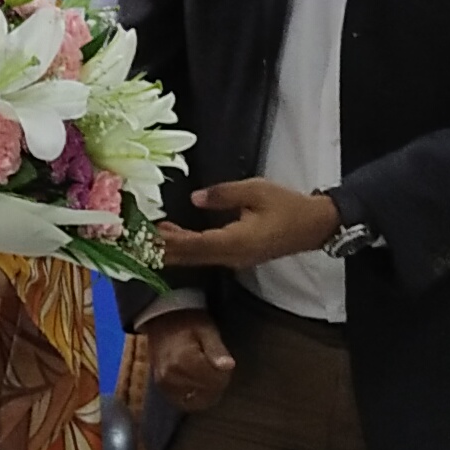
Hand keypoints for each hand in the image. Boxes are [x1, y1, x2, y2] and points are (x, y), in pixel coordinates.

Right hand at [147, 308, 235, 412]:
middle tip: (217, 370)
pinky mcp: (160, 386)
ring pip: (194, 402)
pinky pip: (181, 401)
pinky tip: (197, 384)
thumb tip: (229, 366)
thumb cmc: (188, 322)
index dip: (224, 376)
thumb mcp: (208, 331)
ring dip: (205, 393)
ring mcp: (163, 383)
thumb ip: (217, 350)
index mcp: (183, 360)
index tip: (225, 365)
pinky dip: (192, 396)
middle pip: (205, 394)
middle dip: (216, 385)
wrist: (162, 318)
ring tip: (207, 376)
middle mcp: (170, 376)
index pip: (214, 383)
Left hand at [156, 177, 339, 272]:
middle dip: (162, 249)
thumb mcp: (256, 191)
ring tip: (146, 236)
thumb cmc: (288, 206)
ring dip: (171, 249)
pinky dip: (185, 247)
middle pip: (190, 256)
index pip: (195, 245)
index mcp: (236, 241)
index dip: (169, 242)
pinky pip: (205, 254)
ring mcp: (233, 258)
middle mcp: (231, 256)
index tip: (147, 235)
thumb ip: (223, 194)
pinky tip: (172, 236)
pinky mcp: (235, 255)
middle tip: (135, 239)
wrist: (314, 225)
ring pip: (195, 258)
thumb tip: (194, 199)